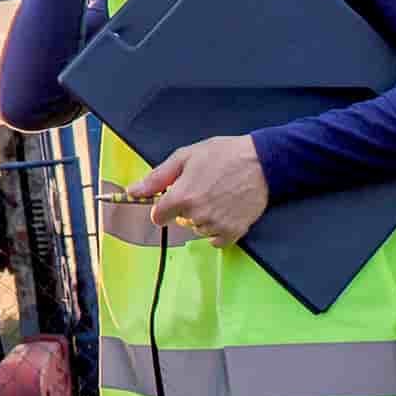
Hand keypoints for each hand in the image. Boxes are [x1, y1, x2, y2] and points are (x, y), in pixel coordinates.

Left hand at [131, 135, 269, 248]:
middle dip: (185, 208)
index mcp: (182, 197)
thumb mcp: (185, 157)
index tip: (173, 197)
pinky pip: (216, 241)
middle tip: (203, 188)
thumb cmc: (222, 154)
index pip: (158, 217)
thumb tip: (133, 191)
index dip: (164, 206)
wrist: (262, 161)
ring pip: (197, 230)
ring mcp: (216, 225)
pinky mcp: (234, 232)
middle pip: (179, 222)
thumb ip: (157, 177)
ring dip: (202, 218)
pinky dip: (217, 230)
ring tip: (217, 196)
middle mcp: (197, 215)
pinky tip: (225, 211)